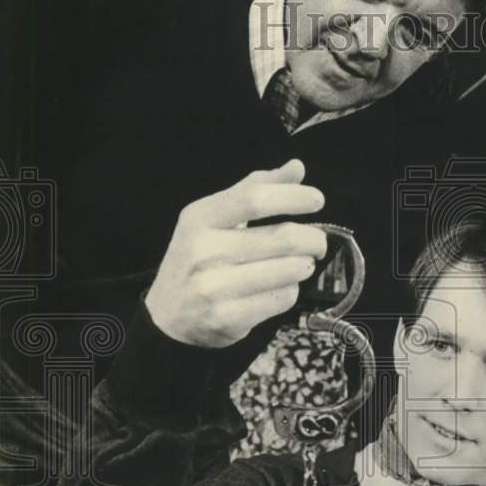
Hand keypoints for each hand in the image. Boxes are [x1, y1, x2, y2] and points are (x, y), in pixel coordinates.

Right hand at [145, 159, 325, 346]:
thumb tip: (297, 167)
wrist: (168, 315)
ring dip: (303, 266)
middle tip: (317, 243)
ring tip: (299, 265)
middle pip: (282, 238)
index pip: (255, 199)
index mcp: (200, 218)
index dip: (293, 197)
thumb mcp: (215, 218)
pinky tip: (279, 288)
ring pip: (288, 271)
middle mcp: (203, 251)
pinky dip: (290, 292)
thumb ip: (255, 189)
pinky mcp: (226, 318)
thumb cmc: (198, 259)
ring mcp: (213, 287)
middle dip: (313, 239)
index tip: (317, 200)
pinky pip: (281, 299)